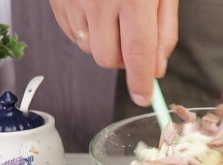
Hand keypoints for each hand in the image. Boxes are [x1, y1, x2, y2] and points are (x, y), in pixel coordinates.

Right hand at [49, 0, 178, 105]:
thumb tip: (157, 69)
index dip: (141, 82)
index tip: (144, 97)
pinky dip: (90, 34)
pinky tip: (99, 13)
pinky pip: (73, 35)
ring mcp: (75, 1)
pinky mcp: (58, 0)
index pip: (137, 54)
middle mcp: (100, 1)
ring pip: (91, 50)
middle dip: (126, 62)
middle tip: (135, 43)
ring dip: (108, 46)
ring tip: (116, 20)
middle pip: (110, 60)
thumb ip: (164, 32)